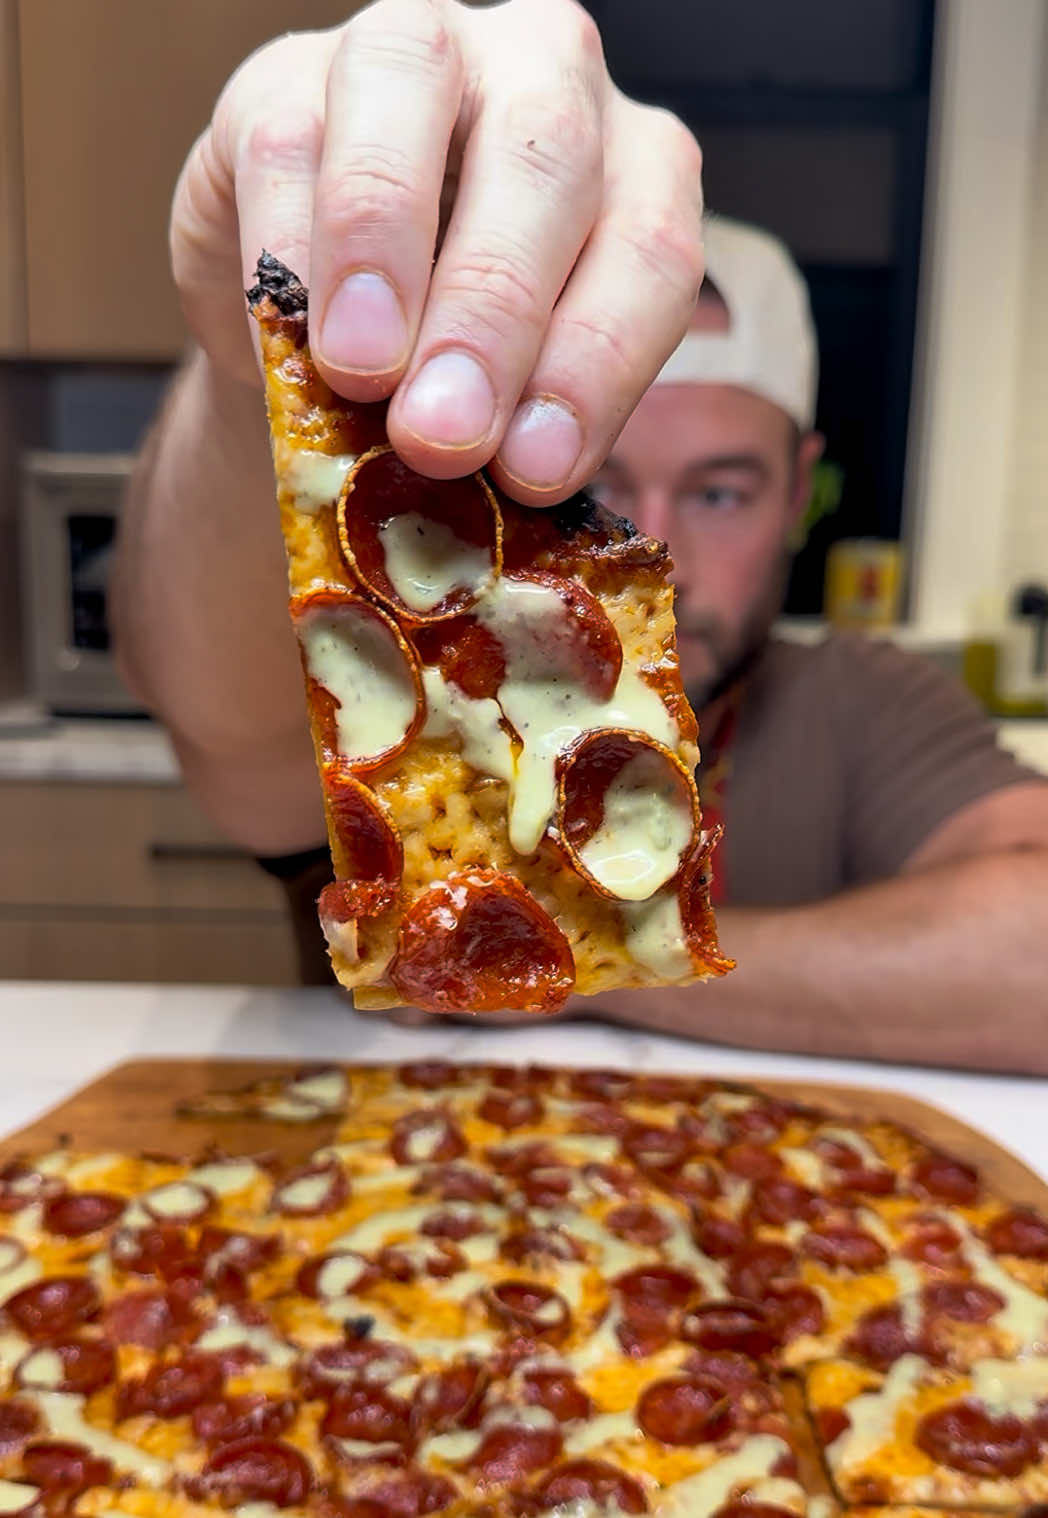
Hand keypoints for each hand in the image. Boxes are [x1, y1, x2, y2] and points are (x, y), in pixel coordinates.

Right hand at [170, 0, 703, 503]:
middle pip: (547, 164)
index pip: (650, 252)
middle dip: (494, 316)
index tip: (534, 471)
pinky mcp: (286, 74)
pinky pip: (289, 144)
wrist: (319, 317)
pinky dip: (289, 250)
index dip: (596, 366)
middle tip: (443, 437)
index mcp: (634, 167)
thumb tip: (504, 481)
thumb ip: (521, 418)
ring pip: (412, 98)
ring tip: (363, 374)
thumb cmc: (440, 353)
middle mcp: (546, 76)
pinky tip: (285, 337)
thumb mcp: (507, 391)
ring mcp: (417, 50)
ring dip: (386, 254)